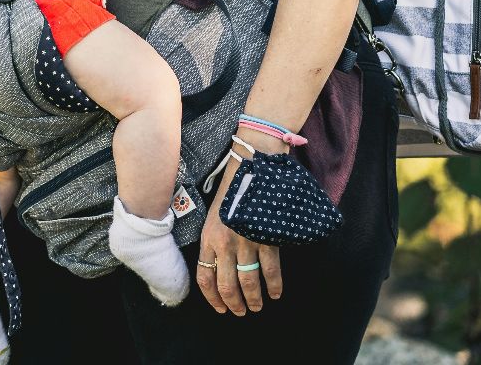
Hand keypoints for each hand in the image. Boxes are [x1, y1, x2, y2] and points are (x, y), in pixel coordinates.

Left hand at [196, 138, 285, 314]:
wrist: (251, 169)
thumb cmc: (231, 191)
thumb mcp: (213, 214)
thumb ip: (214, 239)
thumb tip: (216, 263)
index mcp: (208, 238)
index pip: (205, 277)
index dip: (212, 298)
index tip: (220, 308)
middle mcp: (225, 244)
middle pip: (226, 285)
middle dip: (234, 304)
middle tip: (241, 313)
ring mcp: (246, 243)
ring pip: (249, 282)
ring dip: (254, 299)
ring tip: (258, 307)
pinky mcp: (266, 239)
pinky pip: (271, 271)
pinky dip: (275, 286)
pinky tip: (276, 294)